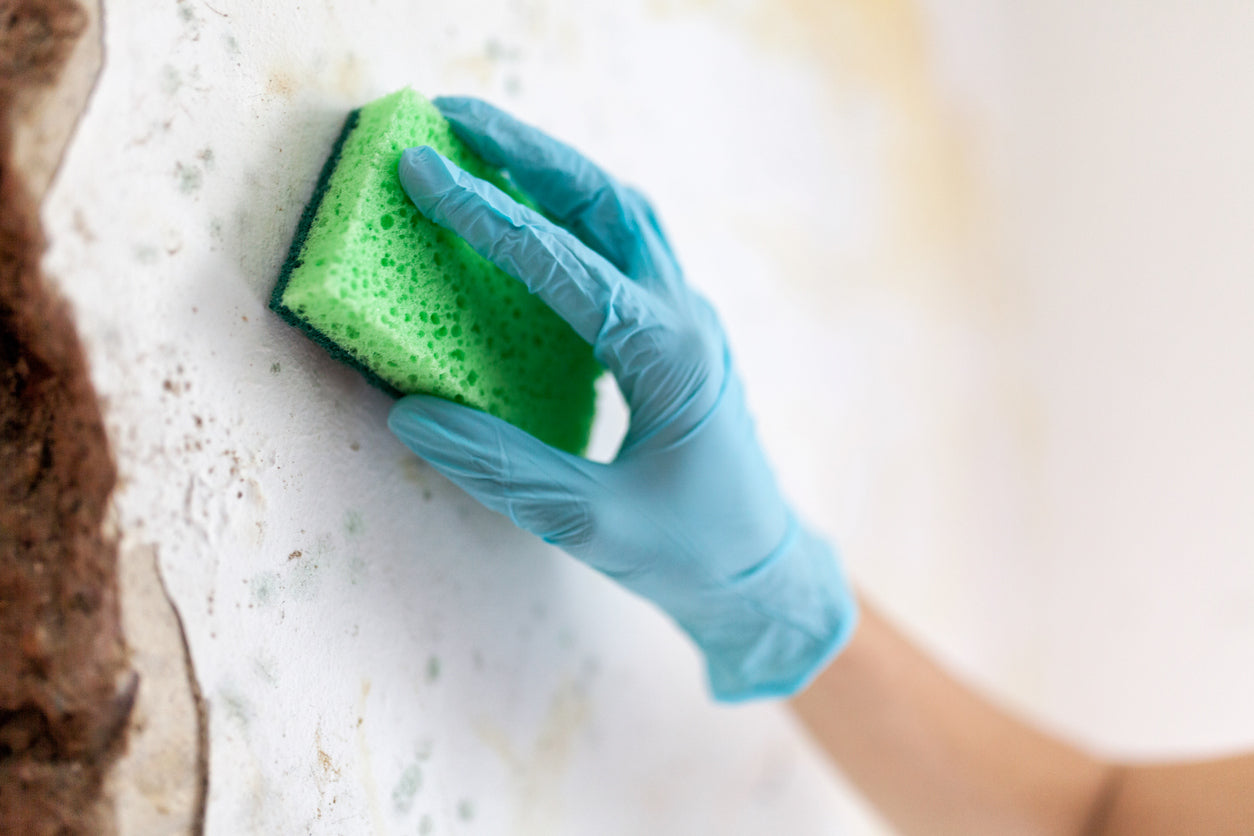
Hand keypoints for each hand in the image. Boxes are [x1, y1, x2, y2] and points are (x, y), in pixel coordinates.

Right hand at [388, 97, 856, 700]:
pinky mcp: (678, 334)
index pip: (568, 266)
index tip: (422, 171)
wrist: (761, 568)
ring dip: (555, 172)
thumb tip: (410, 413)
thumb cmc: (690, 553)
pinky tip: (530, 218)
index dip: (490, 217)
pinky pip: (625, 250)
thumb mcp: (592, 523)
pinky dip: (573, 215)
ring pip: (625, 215)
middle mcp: (685, 319)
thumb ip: (503, 469)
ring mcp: (688, 320)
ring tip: (483, 144)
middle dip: (530, 153)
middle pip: (611, 202)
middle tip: (451, 117)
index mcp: (671, 357)